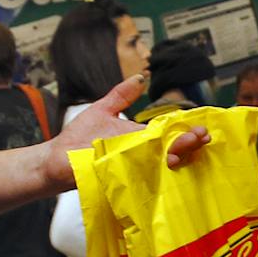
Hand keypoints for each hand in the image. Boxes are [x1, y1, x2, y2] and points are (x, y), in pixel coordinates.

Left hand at [43, 75, 210, 187]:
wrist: (55, 161)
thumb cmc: (76, 138)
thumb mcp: (102, 110)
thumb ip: (121, 95)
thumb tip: (141, 76)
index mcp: (141, 137)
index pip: (172, 132)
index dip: (189, 130)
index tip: (202, 128)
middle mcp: (143, 153)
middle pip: (176, 148)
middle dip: (190, 143)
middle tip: (199, 137)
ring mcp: (136, 168)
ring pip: (166, 164)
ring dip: (179, 156)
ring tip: (177, 152)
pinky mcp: (125, 180)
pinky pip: (148, 179)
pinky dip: (161, 172)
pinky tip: (170, 165)